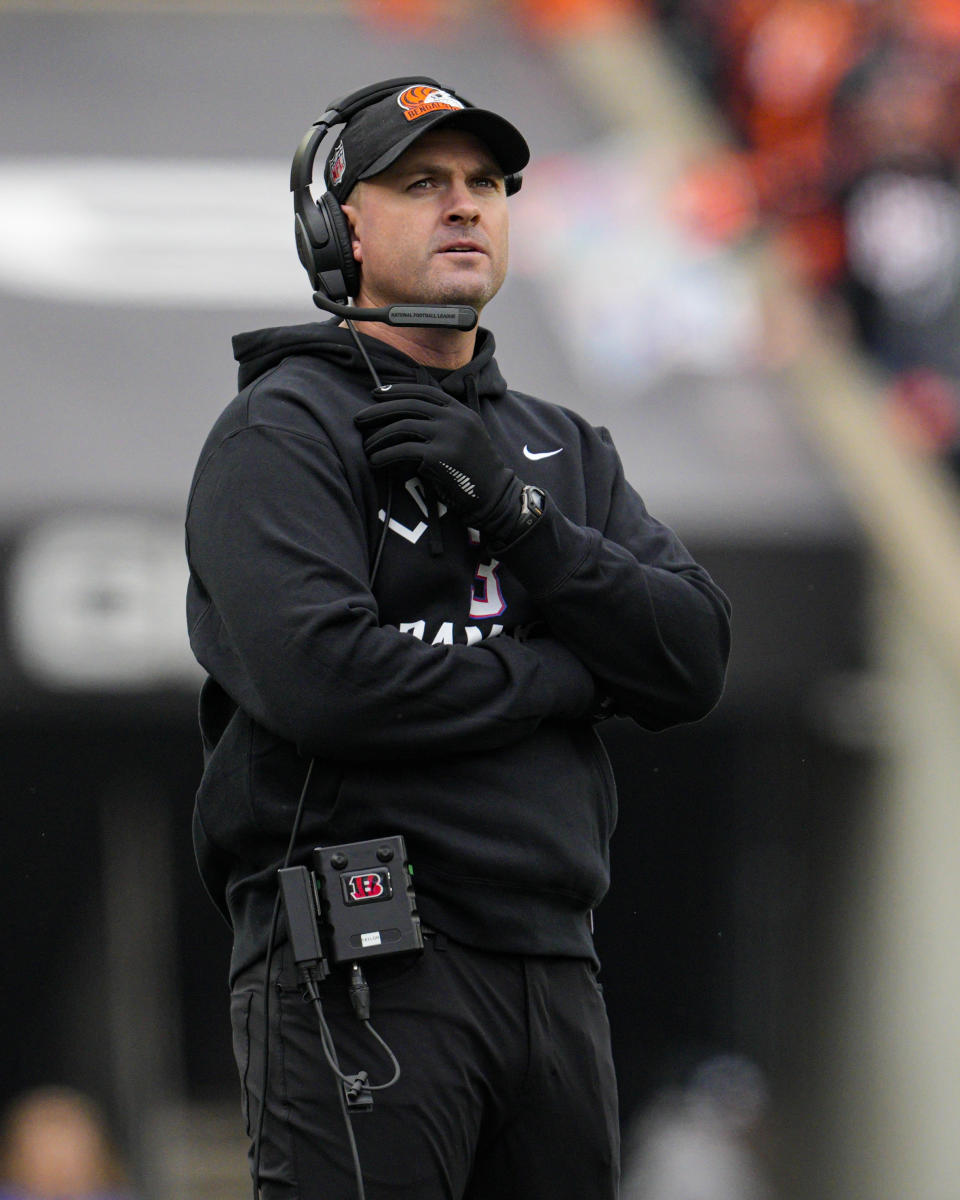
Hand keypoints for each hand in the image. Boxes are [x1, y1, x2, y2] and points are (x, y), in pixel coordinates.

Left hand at [354, 384, 523, 541]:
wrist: (495, 495)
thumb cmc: (475, 471)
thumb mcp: (467, 436)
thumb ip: (445, 423)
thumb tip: (405, 418)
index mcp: (460, 410)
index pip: (423, 392)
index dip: (396, 390)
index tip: (375, 394)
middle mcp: (455, 418)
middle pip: (408, 405)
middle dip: (379, 410)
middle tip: (359, 419)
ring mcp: (449, 435)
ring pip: (403, 426)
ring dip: (379, 436)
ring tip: (366, 446)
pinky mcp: (440, 456)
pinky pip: (403, 450)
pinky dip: (384, 455)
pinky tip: (375, 461)